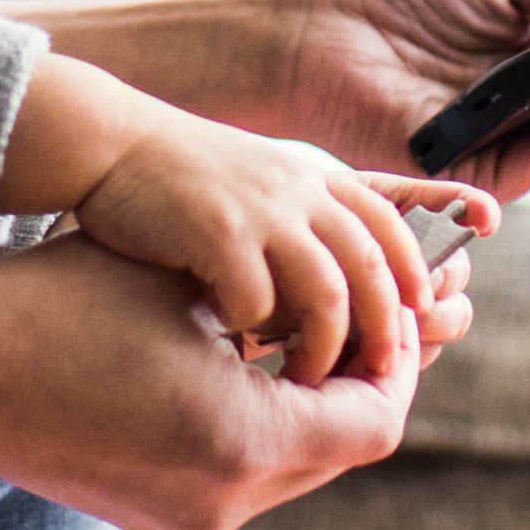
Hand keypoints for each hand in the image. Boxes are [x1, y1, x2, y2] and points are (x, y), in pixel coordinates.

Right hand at [0, 235, 433, 529]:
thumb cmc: (66, 299)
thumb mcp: (191, 285)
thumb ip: (284, 302)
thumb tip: (361, 298)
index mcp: (245, 441)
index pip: (375, 420)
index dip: (400, 364)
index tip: (402, 315)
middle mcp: (225, 500)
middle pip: (342, 453)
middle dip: (358, 388)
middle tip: (363, 328)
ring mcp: (187, 520)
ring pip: (295, 468)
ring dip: (310, 410)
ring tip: (302, 343)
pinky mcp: (155, 519)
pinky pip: (244, 478)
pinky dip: (262, 429)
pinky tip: (241, 370)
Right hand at [74, 116, 487, 389]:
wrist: (109, 146)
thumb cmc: (181, 185)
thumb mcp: (262, 191)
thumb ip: (305, 231)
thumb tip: (343, 306)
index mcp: (316, 180)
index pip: (392, 228)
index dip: (413, 278)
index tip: (420, 324)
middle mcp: (300, 190)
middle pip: (373, 270)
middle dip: (383, 332)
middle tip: (376, 377)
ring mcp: (262, 210)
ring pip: (327, 296)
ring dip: (321, 350)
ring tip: (304, 382)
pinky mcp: (217, 230)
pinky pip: (257, 302)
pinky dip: (253, 332)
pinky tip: (232, 346)